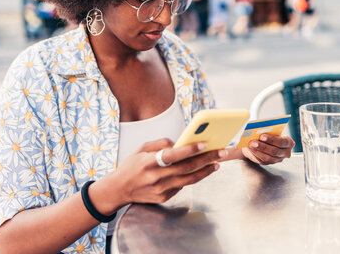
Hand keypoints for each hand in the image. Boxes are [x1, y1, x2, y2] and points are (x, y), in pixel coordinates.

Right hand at [110, 138, 225, 207]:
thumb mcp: (141, 148)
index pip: (173, 155)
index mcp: (149, 162)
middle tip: (221, 152)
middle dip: (206, 159)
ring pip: (188, 180)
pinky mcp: (163, 198)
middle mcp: (155, 177)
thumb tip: (180, 142)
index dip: (190, 149)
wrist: (118, 190)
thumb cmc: (131, 166)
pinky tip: (201, 171)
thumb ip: (161, 143)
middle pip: (186, 168)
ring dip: (205, 171)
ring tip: (216, 163)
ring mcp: (160, 190)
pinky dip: (192, 178)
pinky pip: (182, 187)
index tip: (205, 143)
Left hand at [242, 135, 294, 164]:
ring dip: (258, 151)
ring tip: (250, 145)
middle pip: (275, 151)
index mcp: (288, 142)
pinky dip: (255, 154)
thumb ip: (267, 131)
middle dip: (263, 147)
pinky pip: (262, 161)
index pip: (282, 142)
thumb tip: (258, 131)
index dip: (272, 139)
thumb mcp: (270, 130)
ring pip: (268, 158)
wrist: (263, 140)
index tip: (262, 136)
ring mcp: (277, 159)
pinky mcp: (269, 163)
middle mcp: (285, 152)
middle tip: (253, 142)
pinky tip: (249, 149)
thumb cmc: (268, 133)